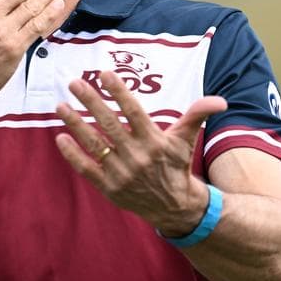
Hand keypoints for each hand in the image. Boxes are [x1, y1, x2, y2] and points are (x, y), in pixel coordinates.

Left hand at [54, 70, 227, 234]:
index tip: (104, 73)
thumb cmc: (177, 165)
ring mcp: (121, 172)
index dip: (118, 91)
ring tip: (60, 105)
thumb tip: (220, 101)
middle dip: (90, 101)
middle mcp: (136, 155)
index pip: (133, 111)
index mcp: (154, 140)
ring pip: (94, 144)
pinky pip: (87, 169)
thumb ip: (198, 114)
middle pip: (109, 124)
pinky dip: (73, 155)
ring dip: (75, 123)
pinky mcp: (109, 187)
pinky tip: (61, 138)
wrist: (174, 206)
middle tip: (74, 83)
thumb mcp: (187, 139)